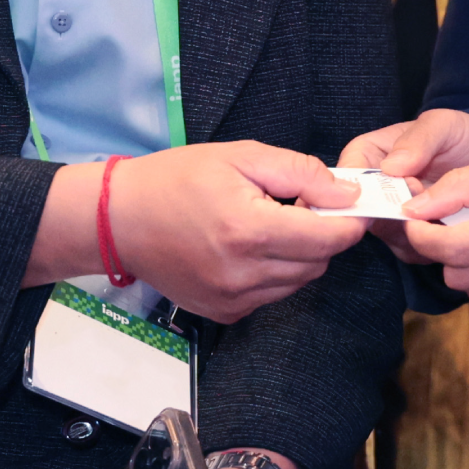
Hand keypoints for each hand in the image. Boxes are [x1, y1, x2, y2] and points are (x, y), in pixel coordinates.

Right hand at [25, 143, 362, 322]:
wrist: (120, 219)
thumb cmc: (178, 178)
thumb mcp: (242, 156)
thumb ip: (301, 173)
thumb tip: (347, 194)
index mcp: (250, 230)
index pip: (329, 239)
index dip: (349, 220)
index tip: (348, 203)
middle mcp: (244, 273)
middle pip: (319, 262)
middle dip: (322, 234)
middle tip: (299, 205)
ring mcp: (233, 299)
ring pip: (298, 282)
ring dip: (299, 254)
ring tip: (268, 223)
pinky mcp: (224, 312)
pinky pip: (272, 295)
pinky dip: (274, 273)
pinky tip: (249, 248)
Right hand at [338, 110, 468, 262]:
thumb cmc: (460, 135)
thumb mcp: (443, 125)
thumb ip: (418, 140)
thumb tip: (390, 167)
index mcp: (370, 154)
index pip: (348, 172)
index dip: (359, 188)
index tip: (391, 193)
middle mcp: (374, 189)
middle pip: (361, 210)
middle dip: (390, 214)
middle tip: (423, 205)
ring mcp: (391, 215)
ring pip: (385, 234)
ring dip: (410, 231)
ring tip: (442, 212)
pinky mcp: (411, 238)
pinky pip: (408, 250)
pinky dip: (427, 246)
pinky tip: (449, 228)